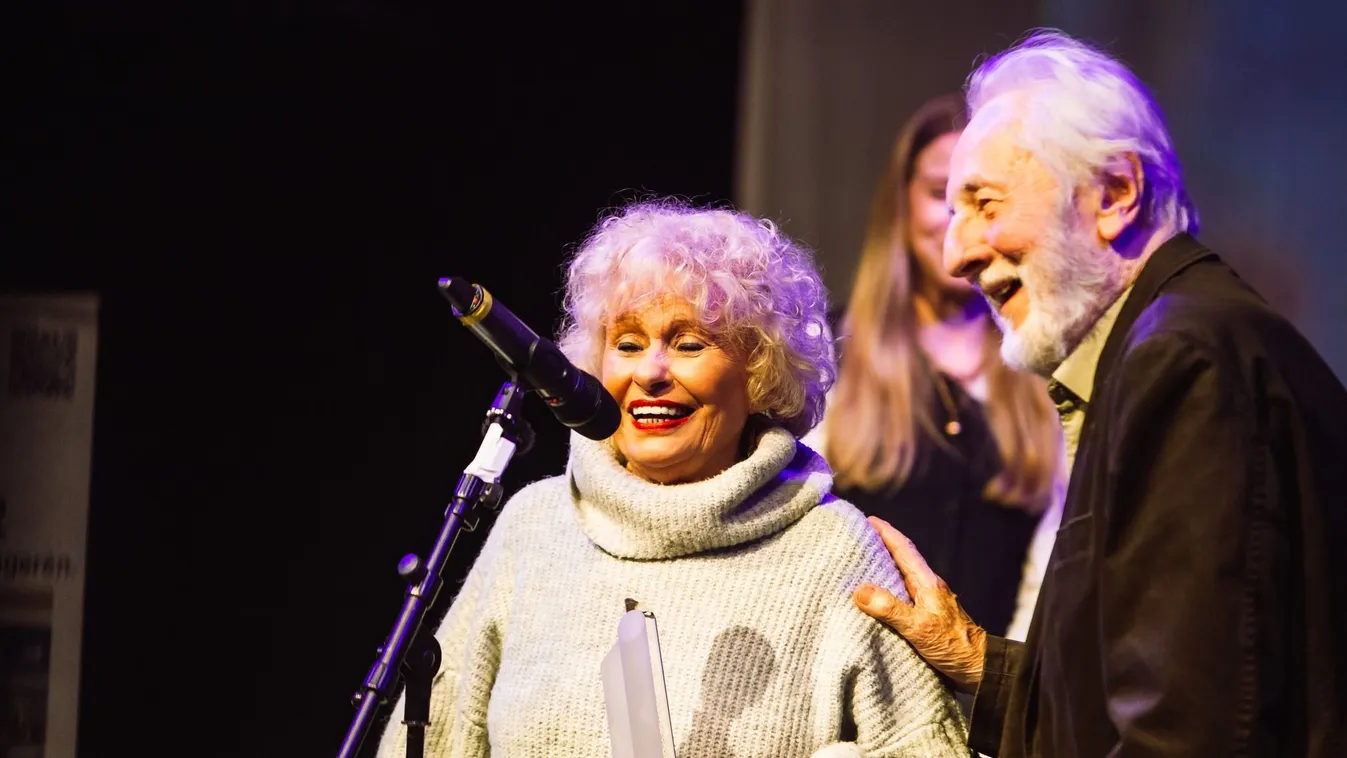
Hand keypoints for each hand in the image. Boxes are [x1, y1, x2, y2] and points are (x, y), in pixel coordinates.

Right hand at [853, 516, 986, 692]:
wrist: (980, 669)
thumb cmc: (954, 647)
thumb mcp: (919, 628)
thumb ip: (890, 609)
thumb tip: (860, 590)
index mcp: (927, 583)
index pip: (904, 550)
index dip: (886, 533)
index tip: (868, 519)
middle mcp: (928, 588)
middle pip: (902, 560)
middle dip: (881, 546)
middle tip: (858, 539)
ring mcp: (929, 603)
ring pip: (902, 579)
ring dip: (883, 569)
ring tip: (861, 566)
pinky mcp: (928, 618)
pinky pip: (902, 597)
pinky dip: (887, 591)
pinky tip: (876, 600)